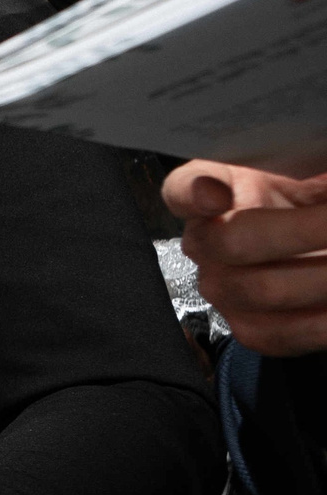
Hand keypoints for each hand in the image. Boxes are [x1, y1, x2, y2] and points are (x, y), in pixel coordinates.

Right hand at [163, 158, 326, 355]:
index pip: (181, 189)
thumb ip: (304, 160)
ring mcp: (224, 286)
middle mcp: (208, 239)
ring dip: (322, 276)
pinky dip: (320, 323)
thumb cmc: (320, 194)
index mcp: (219, 187)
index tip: (218, 195)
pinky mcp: (251, 327)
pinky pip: (276, 334)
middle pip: (230, 241)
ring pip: (260, 289)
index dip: (193, 193)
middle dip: (305, 230)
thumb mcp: (313, 164)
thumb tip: (312, 175)